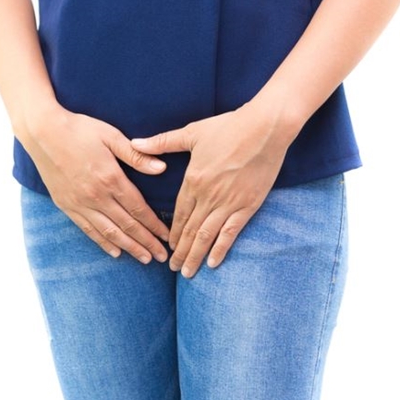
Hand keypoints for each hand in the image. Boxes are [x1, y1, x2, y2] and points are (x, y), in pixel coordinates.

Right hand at [17, 101, 170, 263]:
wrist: (42, 132)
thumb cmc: (79, 129)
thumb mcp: (111, 136)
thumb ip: (136, 156)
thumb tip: (162, 168)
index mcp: (111, 178)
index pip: (138, 209)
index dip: (155, 225)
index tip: (167, 237)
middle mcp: (96, 196)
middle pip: (127, 225)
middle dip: (147, 243)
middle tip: (162, 257)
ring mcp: (80, 203)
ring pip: (109, 232)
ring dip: (129, 247)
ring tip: (144, 259)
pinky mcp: (66, 206)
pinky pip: (88, 230)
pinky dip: (103, 243)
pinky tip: (115, 252)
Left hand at [130, 98, 299, 277]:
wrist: (264, 128)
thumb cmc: (228, 127)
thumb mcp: (192, 132)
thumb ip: (162, 142)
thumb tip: (135, 142)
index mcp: (193, 180)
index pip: (178, 214)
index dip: (172, 234)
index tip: (167, 247)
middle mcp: (208, 196)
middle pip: (190, 231)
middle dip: (181, 252)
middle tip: (173, 269)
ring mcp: (228, 203)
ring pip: (206, 236)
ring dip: (195, 256)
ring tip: (188, 272)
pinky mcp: (247, 205)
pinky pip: (231, 233)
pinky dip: (221, 249)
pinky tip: (213, 263)